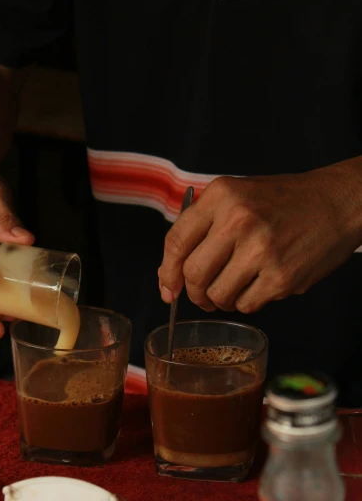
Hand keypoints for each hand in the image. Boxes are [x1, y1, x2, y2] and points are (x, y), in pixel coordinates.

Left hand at [158, 160, 361, 313]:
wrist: (334, 203)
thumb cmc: (282, 202)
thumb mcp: (237, 196)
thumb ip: (202, 227)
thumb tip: (170, 275)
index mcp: (222, 197)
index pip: (176, 241)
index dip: (166, 272)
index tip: (167, 288)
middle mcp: (238, 220)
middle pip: (193, 274)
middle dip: (193, 293)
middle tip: (202, 295)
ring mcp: (261, 250)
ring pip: (218, 295)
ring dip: (221, 300)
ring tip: (235, 287)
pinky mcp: (281, 276)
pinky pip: (246, 304)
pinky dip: (247, 302)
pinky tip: (259, 285)